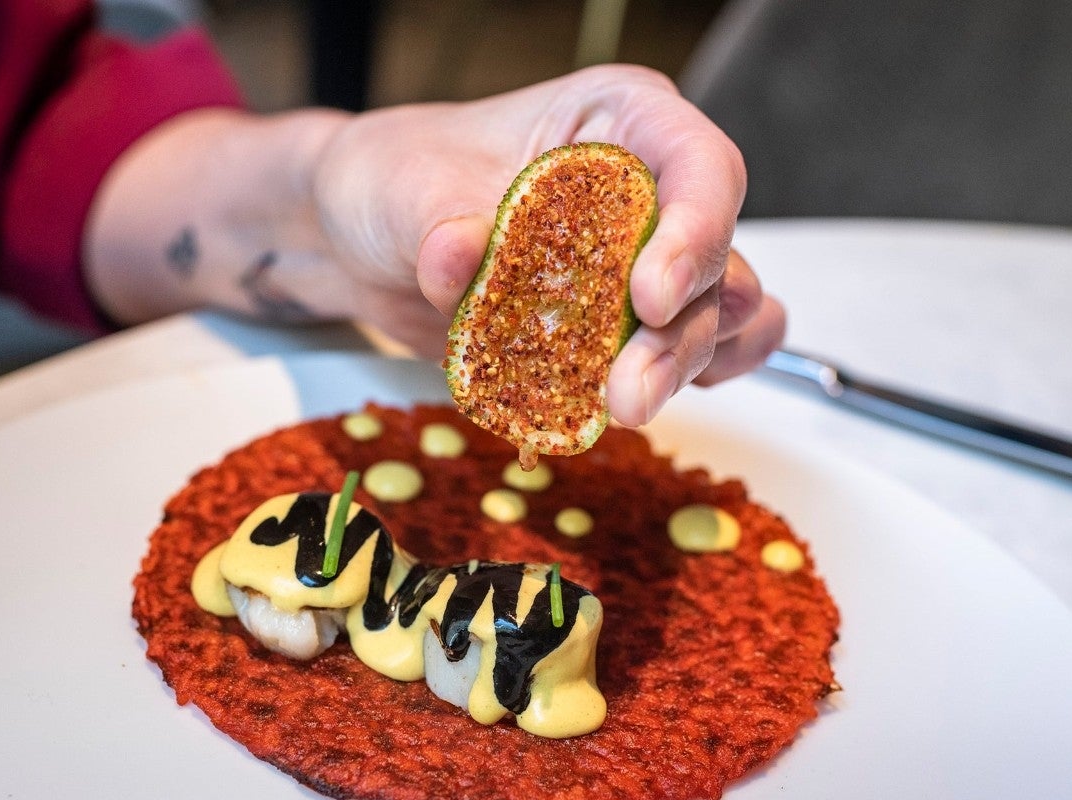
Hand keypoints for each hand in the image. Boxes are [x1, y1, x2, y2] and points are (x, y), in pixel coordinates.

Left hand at [87, 66, 782, 426]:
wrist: (348, 243)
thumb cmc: (375, 182)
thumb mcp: (395, 183)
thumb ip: (439, 216)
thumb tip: (469, 261)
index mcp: (615, 123)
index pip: (697, 163)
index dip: (697, 228)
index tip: (651, 294)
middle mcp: (641, 191)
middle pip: (723, 253)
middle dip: (690, 328)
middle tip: (627, 387)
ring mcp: (635, 263)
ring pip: (723, 315)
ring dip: (692, 367)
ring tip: (621, 404)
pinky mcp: (612, 326)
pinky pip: (675, 359)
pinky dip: (661, 386)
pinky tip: (606, 403)